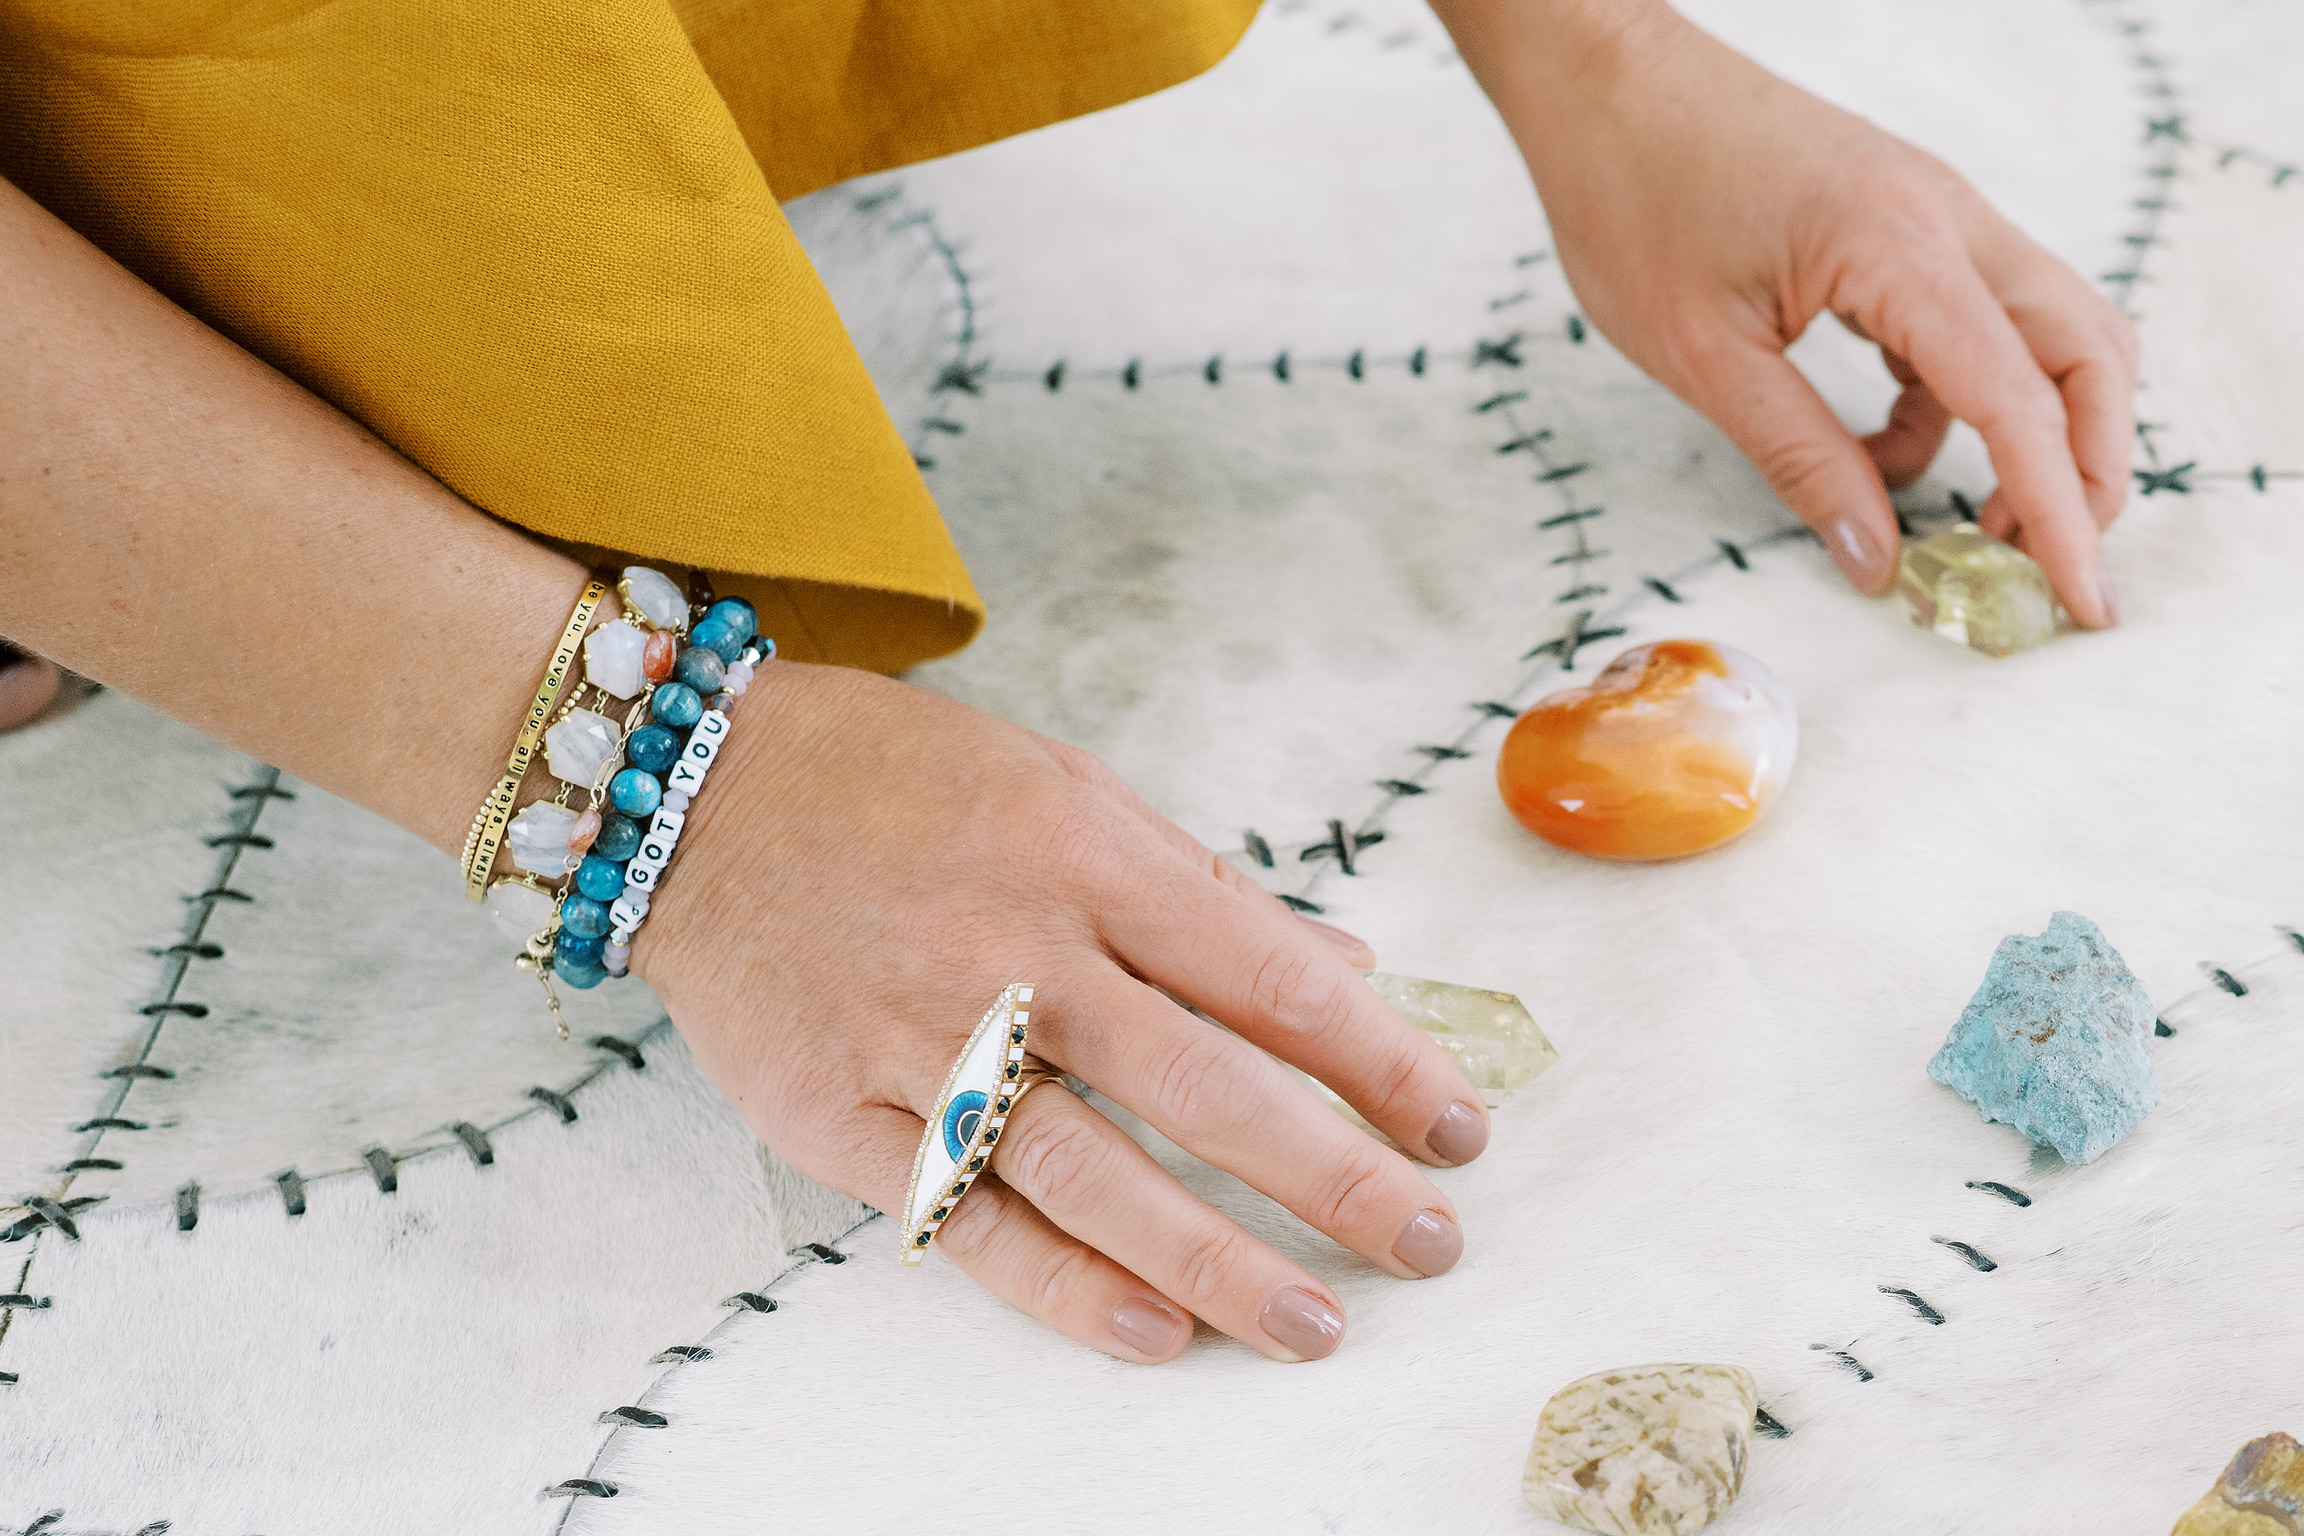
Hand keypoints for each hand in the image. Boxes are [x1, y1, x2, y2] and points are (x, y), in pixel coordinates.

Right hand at [640, 663, 1488, 1362]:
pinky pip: (962, 1215)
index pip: (1269, 977)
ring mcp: (922, 1037)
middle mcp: (1016, 949)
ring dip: (1213, 1257)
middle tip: (1430, 1243)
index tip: (1455, 1126)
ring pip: (1090, 1169)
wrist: (697, 792)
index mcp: (1089, 856)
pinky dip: (1057, 1282)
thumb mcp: (1071, 788)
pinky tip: (1149, 1332)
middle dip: (1333, 1177)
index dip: (1378, 1061)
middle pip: (1202, 1086)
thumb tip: (1342, 971)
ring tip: (1313, 1325)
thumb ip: (1205, 890)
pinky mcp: (840, 1112)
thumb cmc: (905, 782)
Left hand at [1438, 0, 2135, 625]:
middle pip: (2086, 353)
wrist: (1605, 85)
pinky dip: (1957, 400)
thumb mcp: (1706, 359)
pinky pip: (1978, 323)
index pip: (2020, 400)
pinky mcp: (1908, 227)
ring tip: (1963, 523)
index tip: (2081, 602)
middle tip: (2040, 566)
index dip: (2058, 512)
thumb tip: (1876, 560)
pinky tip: (1885, 452)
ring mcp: (1938, 217)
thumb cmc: (1635, 200)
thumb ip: (1800, 461)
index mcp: (1902, 251)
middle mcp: (1949, 222)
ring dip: (2030, 432)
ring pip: (2047, 334)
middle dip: (2085, 468)